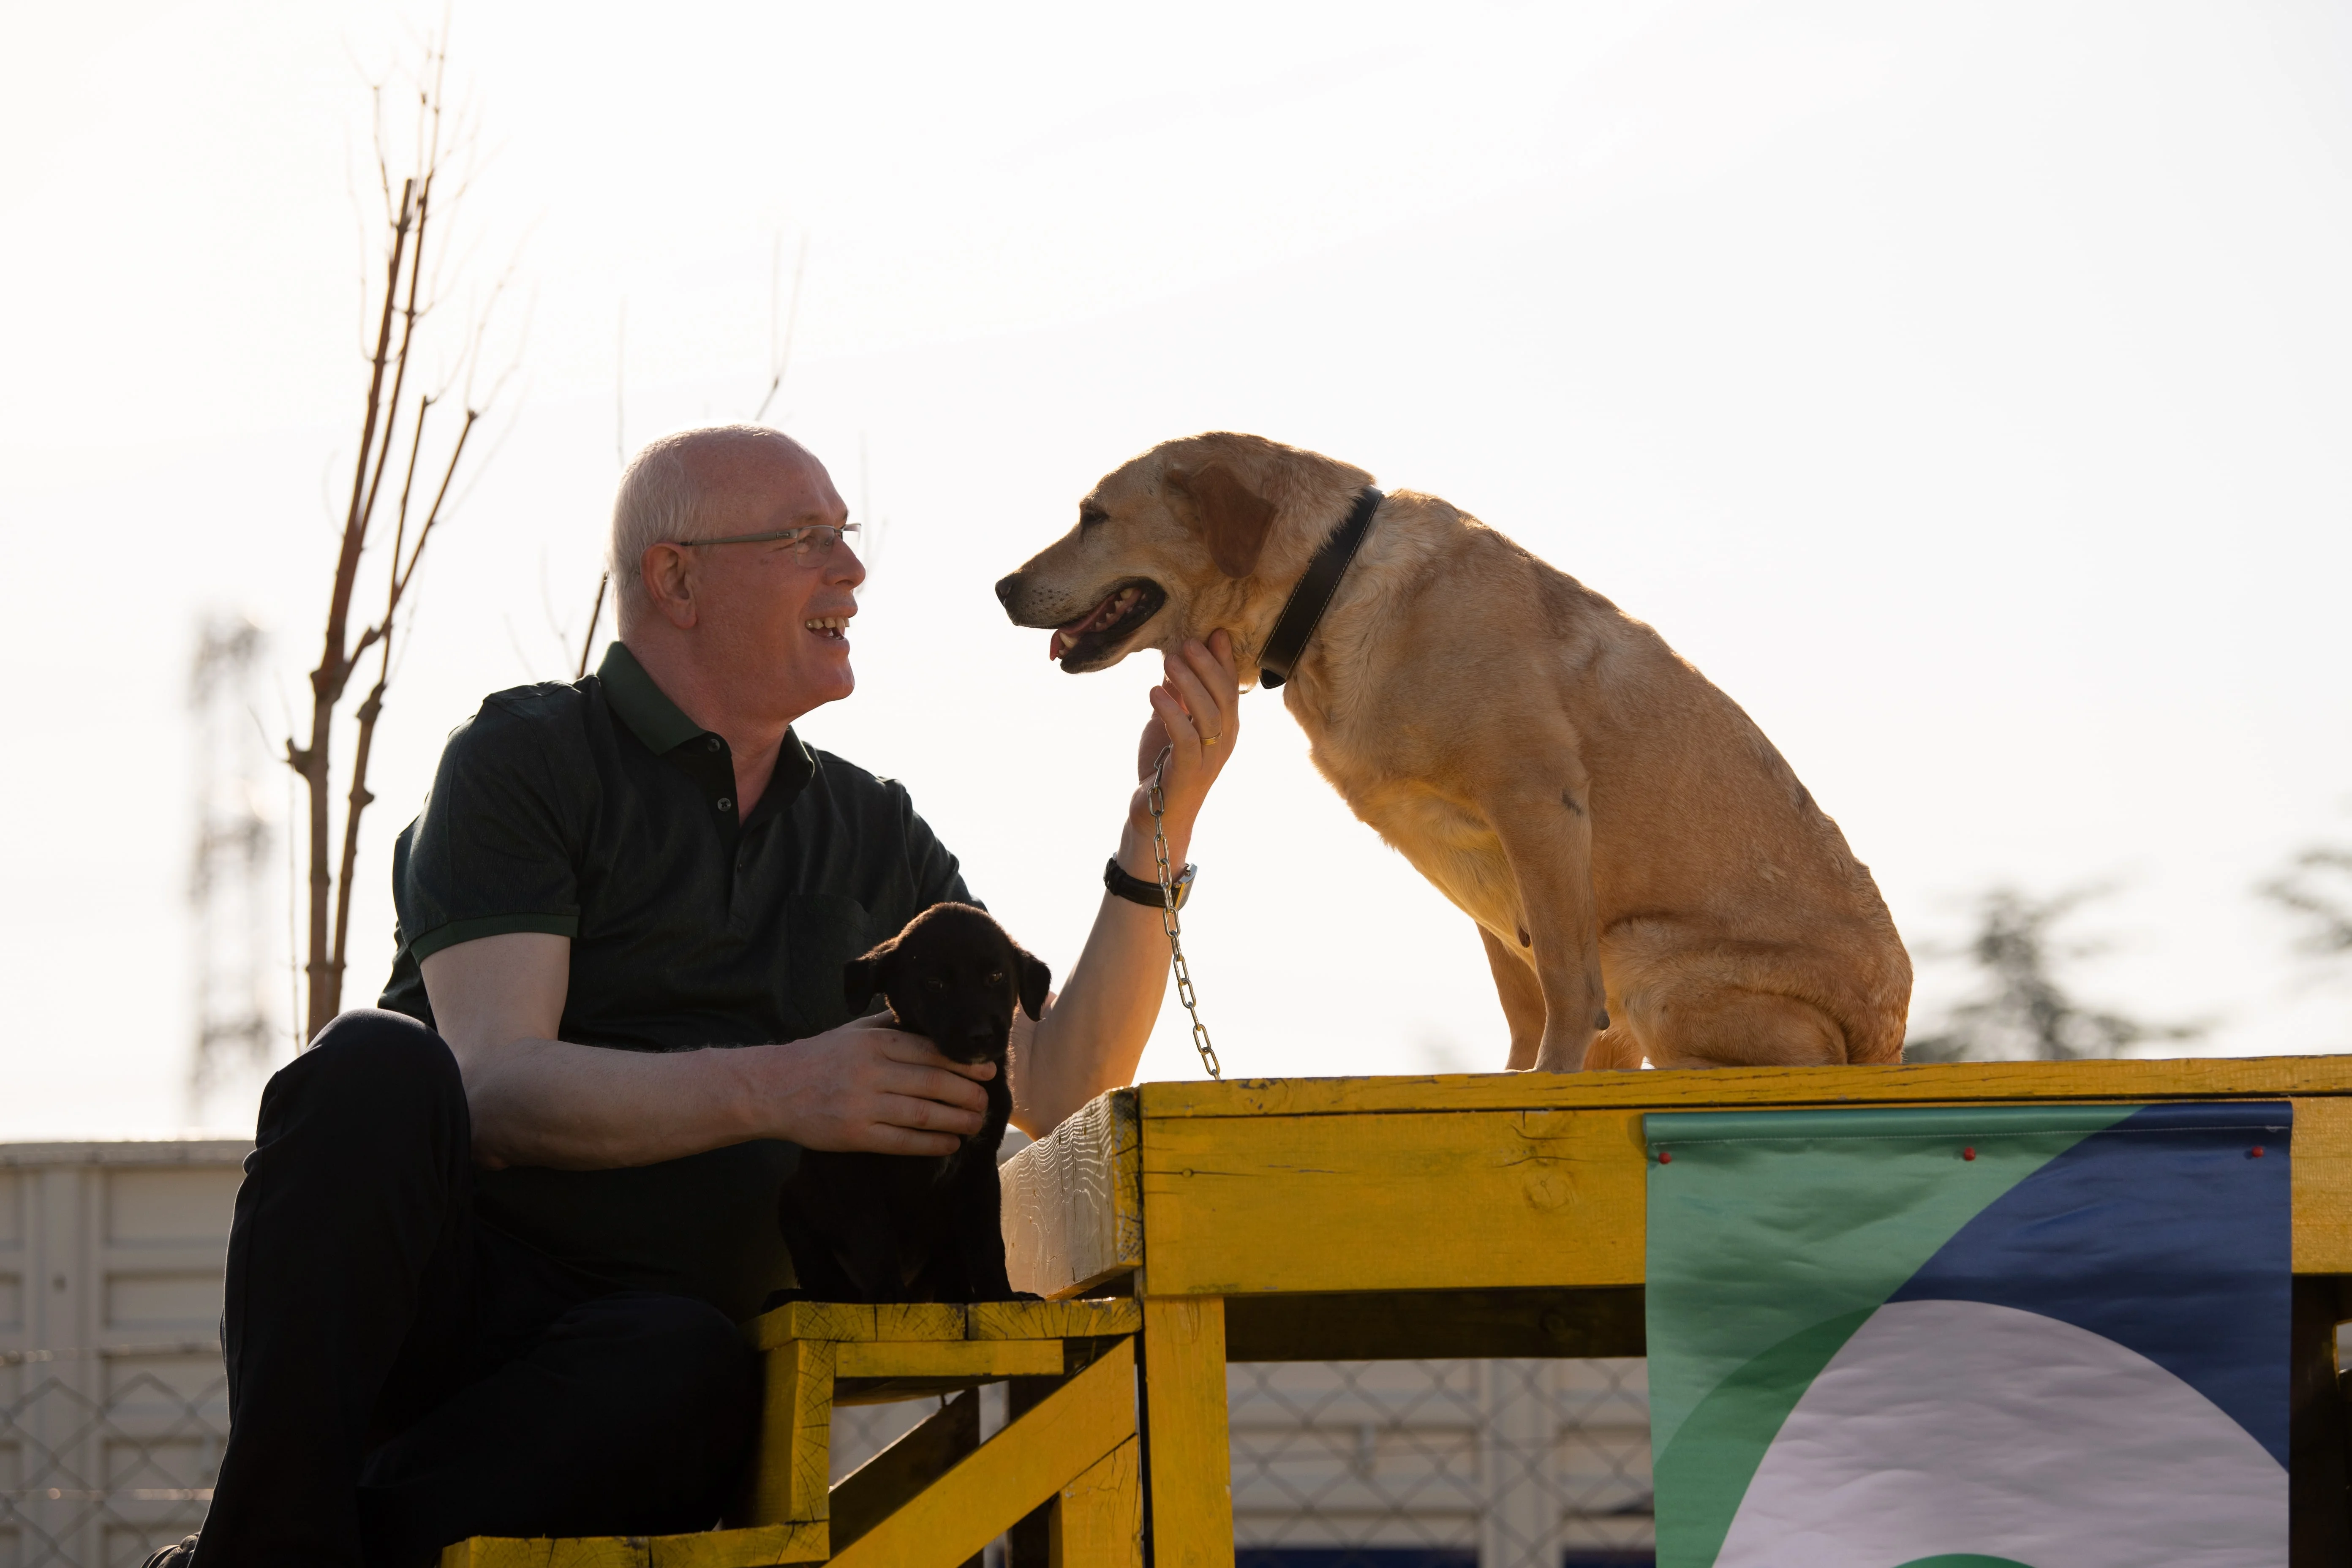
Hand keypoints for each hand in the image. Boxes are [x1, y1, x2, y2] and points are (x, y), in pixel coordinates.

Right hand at [770, 1013, 995, 1155]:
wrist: (772, 1088)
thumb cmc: (818, 1057)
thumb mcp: (852, 1031)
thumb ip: (889, 1024)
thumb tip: (927, 1019)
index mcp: (873, 1043)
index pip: (929, 1051)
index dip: (963, 1063)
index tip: (987, 1070)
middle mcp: (870, 1071)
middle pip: (932, 1082)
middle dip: (967, 1093)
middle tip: (988, 1101)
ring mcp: (862, 1105)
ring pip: (922, 1113)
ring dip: (956, 1120)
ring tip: (977, 1123)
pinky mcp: (853, 1135)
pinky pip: (901, 1141)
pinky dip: (930, 1143)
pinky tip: (949, 1143)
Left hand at [1126, 630, 1240, 858]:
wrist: (1157, 815)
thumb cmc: (1166, 766)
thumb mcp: (1171, 722)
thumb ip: (1177, 694)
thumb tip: (1174, 657)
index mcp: (1225, 726)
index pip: (1230, 687)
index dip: (1224, 659)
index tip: (1213, 632)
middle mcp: (1224, 741)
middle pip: (1224, 696)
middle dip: (1207, 665)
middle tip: (1187, 642)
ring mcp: (1209, 758)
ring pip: (1208, 714)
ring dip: (1189, 683)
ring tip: (1168, 660)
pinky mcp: (1189, 772)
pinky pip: (1186, 738)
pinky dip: (1172, 713)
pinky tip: (1154, 692)